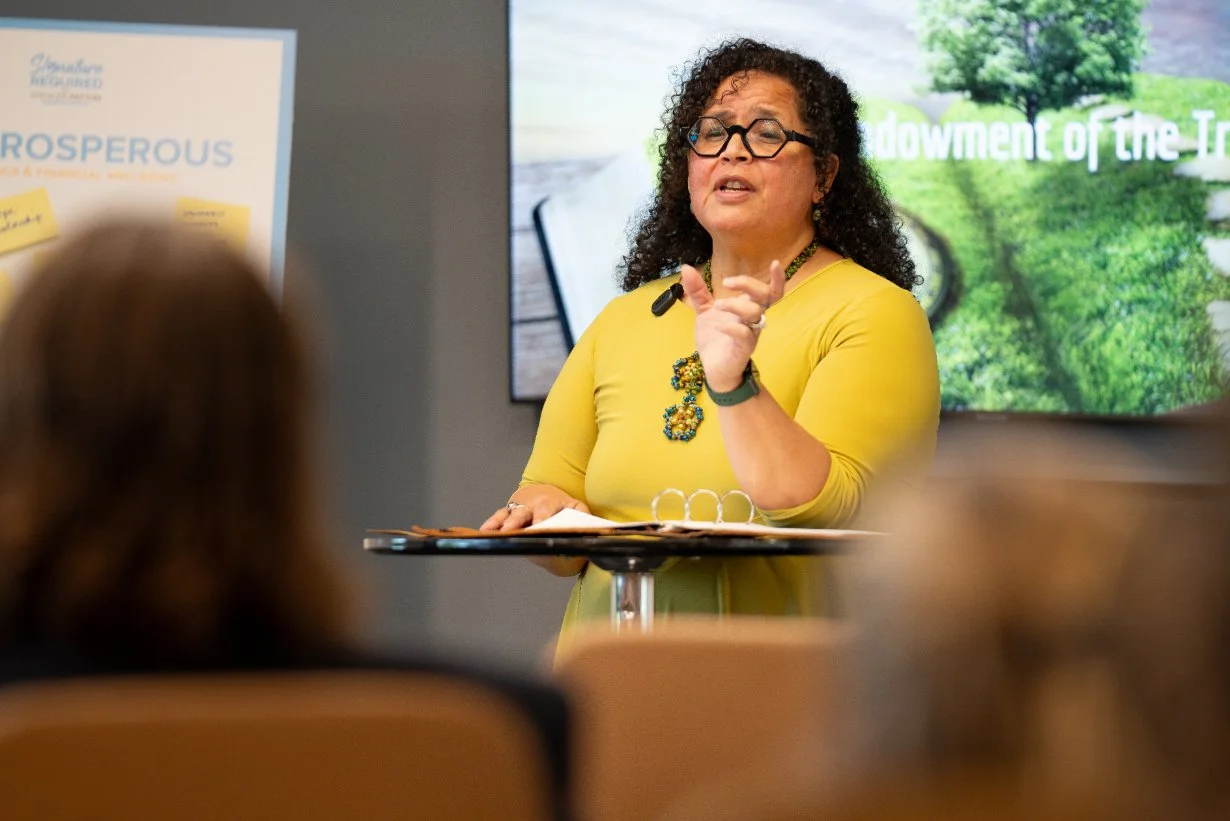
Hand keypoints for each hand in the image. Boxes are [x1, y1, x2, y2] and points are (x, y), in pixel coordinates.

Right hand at [479, 490, 589, 531]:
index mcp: (550, 502)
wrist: (547, 490)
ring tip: (492, 532)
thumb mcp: (577, 506)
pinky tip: (483, 531)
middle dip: (517, 522)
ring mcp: (519, 507)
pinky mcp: (509, 511)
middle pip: (523, 513)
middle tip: (511, 531)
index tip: (538, 527)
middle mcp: (532, 504)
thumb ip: (581, 516)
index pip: (545, 511)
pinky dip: (491, 523)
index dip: (541, 520)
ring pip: (508, 514)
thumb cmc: (562, 504)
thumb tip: (585, 528)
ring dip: (500, 523)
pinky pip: (499, 516)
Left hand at [679, 260, 785, 390]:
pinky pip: (745, 335)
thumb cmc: (715, 338)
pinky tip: (718, 326)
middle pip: (767, 297)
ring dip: (736, 305)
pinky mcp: (743, 349)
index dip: (777, 278)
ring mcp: (750, 333)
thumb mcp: (704, 310)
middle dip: (750, 285)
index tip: (775, 263)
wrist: (712, 368)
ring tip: (717, 306)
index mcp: (747, 307)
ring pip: (756, 314)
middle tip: (727, 283)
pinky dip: (731, 327)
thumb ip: (698, 290)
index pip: (769, 290)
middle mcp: (753, 319)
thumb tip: (686, 267)